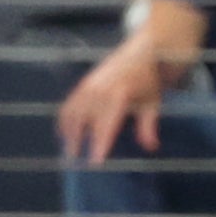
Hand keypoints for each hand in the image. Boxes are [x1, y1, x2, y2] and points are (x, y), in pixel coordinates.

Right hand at [58, 41, 164, 162]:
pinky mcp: (84, 83)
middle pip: (84, 121)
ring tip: (68, 152)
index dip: (100, 145)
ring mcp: (89, 85)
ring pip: (72, 112)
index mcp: (118, 94)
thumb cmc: (148, 82)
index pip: (106, 125)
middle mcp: (100, 89)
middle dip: (78, 142)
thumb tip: (151, 146)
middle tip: (75, 163)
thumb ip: (148, 126)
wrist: (141, 53)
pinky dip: (64, 118)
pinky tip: (63, 134)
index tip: (95, 163)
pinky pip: (69, 103)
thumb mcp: (152, 104)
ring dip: (68, 132)